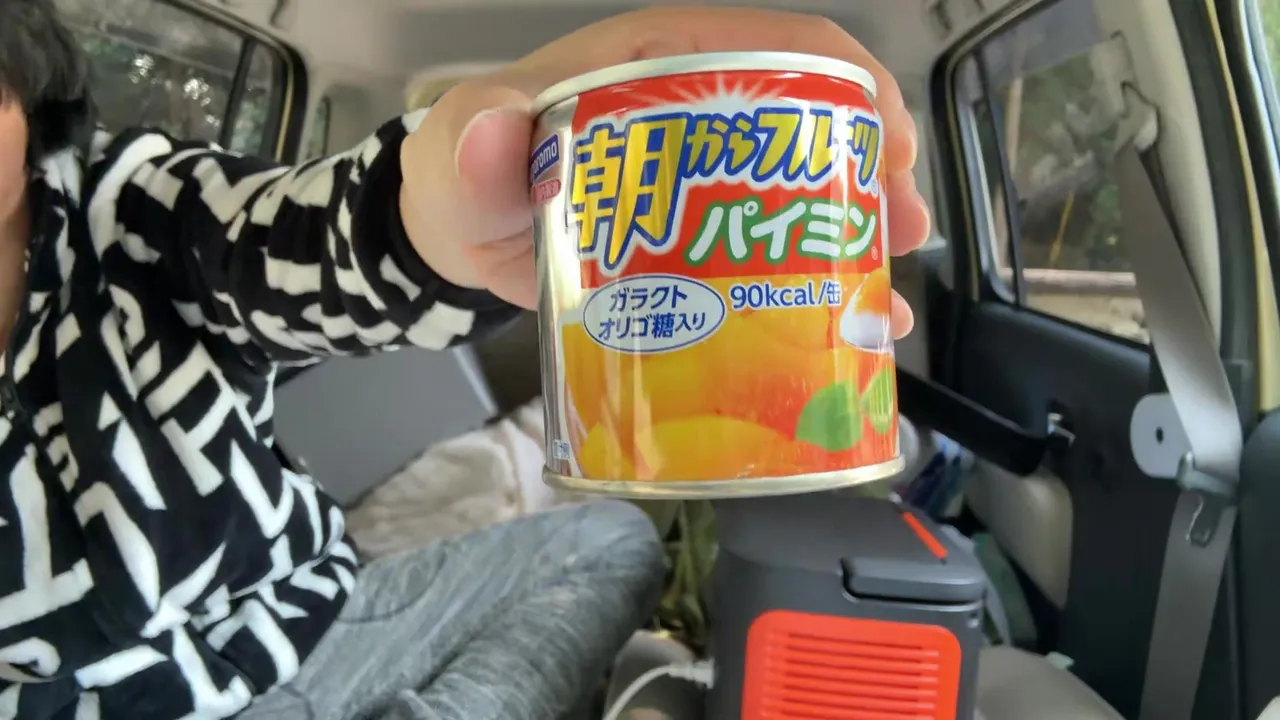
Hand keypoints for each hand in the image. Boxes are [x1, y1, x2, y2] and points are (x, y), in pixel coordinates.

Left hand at [398, 7, 930, 337]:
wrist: (458, 235)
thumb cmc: (466, 174)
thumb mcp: (460, 156)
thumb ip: (470, 143)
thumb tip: (497, 124)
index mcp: (657, 66)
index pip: (776, 48)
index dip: (848, 86)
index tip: (889, 146)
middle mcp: (693, 114)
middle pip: (811, 122)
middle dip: (871, 170)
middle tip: (902, 230)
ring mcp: (702, 177)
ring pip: (802, 190)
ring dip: (855, 232)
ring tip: (884, 291)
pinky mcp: (698, 235)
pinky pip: (771, 247)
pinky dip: (812, 283)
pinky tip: (846, 329)